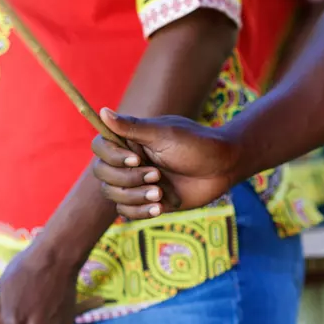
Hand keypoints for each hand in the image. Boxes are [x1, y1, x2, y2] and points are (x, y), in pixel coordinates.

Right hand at [91, 108, 240, 219]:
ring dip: (135, 197)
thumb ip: (132, 127)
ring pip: (113, 195)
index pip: (100, 148)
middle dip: (128, 179)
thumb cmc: (197, 145)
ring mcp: (137, 182)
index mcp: (130, 140)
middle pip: (103, 174)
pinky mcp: (147, 202)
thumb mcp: (164, 134)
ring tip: (161, 193)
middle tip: (157, 175)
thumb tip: (103, 111)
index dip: (112, 156)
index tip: (137, 158)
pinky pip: (127, 212)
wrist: (223, 168)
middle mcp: (129, 161)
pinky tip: (160, 207)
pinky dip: (140, 212)